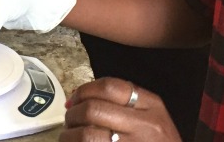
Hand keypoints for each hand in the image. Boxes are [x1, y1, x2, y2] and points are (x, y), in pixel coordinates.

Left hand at [61, 78, 180, 141]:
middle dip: (73, 114)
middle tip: (70, 121)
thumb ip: (124, 103)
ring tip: (70, 137)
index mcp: (152, 107)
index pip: (110, 87)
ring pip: (88, 135)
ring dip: (70, 135)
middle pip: (94, 110)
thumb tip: (80, 97)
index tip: (75, 99)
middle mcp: (145, 126)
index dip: (85, 90)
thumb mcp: (153, 117)